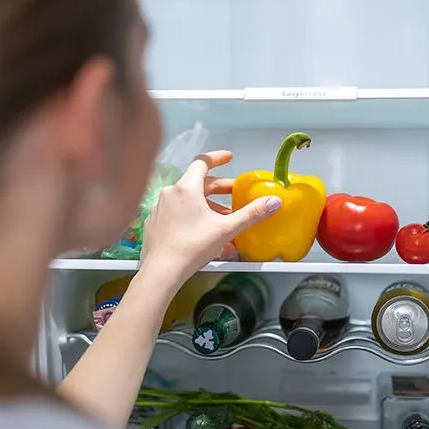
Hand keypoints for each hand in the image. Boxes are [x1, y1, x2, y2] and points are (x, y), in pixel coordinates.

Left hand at [139, 151, 280, 286]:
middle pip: (197, 182)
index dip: (217, 158)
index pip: (202, 162)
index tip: (229, 158)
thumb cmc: (192, 247)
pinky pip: (177, 212)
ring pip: (187, 199)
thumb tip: (274, 202)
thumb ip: (251, 213)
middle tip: (234, 192)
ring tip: (223, 217)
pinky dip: (192, 215)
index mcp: (186, 188)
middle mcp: (170, 193)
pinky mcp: (154, 222)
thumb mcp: (226, 229)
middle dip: (218, 187)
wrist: (161, 271)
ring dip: (207, 204)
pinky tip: (203, 230)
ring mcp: (159, 207)